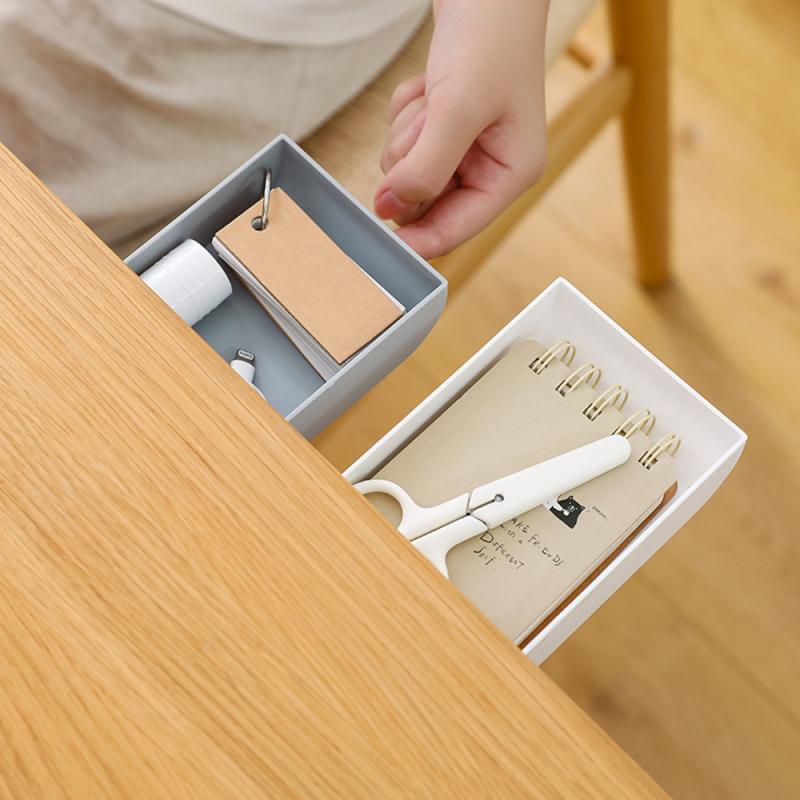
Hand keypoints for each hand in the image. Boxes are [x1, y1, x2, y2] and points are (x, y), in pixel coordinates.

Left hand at [374, 0, 548, 259]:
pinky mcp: (443, 126)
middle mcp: (489, 166)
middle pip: (425, 200)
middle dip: (413, 161)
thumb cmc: (490, 36)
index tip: (378, 242)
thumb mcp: (458, 108)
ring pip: (408, 170)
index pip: (455, 229)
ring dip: (407, 133)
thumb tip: (391, 210)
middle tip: (429, 119)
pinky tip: (429, 86)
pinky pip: (403, 139)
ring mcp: (465, 147)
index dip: (416, 238)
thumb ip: (425, 169)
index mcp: (511, 173)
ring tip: (433, 95)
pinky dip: (405, 113)